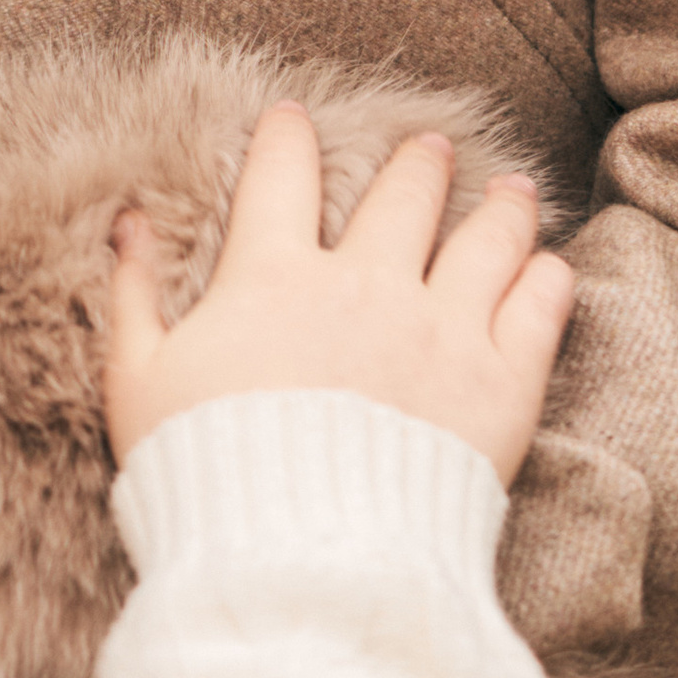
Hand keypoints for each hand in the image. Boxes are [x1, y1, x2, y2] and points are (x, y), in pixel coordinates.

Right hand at [104, 104, 575, 485]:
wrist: (302, 560)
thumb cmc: (204, 475)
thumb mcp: (139, 382)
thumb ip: (133, 295)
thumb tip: (127, 223)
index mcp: (273, 276)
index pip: (282, 174)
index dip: (286, 136)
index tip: (292, 117)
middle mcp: (365, 284)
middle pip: (403, 194)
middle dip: (419, 162)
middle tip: (432, 147)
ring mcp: (440, 330)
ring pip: (486, 239)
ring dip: (503, 207)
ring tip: (516, 190)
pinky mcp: (500, 385)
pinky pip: (537, 310)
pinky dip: (546, 281)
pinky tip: (549, 269)